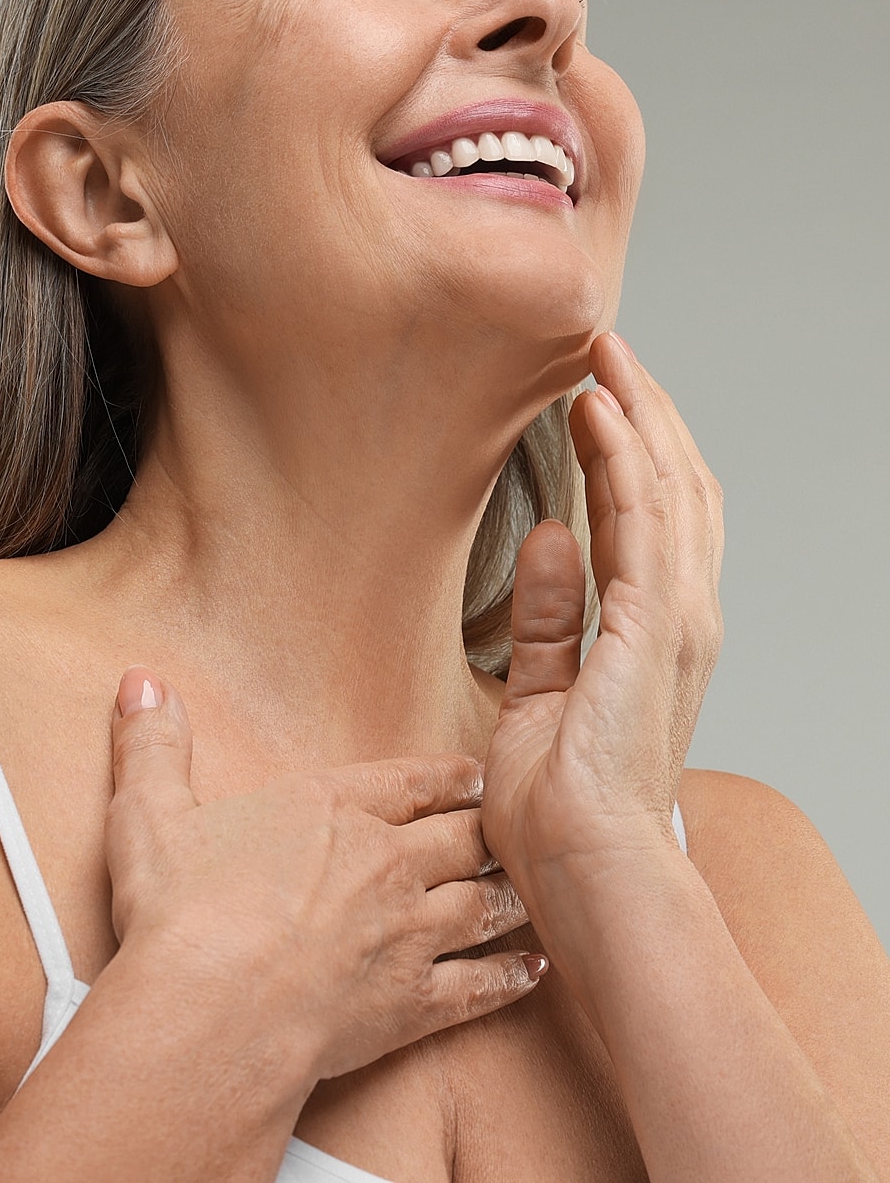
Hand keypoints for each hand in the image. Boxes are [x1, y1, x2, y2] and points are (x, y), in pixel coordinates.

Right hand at [105, 668, 543, 1083]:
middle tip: (515, 823)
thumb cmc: (181, 914)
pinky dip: (510, 977)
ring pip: (483, 902)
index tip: (475, 774)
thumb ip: (152, 744)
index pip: (409, 780)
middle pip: (460, 835)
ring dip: (509, 893)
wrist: (214, 1012)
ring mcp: (408, 933)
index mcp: (332, 809)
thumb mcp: (150, 813)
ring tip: (531, 887)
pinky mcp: (414, 1004)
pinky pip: (480, 986)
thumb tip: (140, 679)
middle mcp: (386, 861)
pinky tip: (530, 970)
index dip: (448, 775)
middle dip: (489, 828)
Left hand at [480, 331, 723, 884]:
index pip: (654, 518)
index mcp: (653, 634)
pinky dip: (626, 459)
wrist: (586, 870)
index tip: (594, 398)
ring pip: (670, 488)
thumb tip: (550, 540)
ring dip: (639, 415)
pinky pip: (644, 521)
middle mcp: (679, 617)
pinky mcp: (654, 626)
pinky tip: (600, 411)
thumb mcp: (542, 693)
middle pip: (674, 487)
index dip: (632, 451)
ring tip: (604, 357)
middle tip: (605, 352)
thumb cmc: (563, 808)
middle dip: (643, 413)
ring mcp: (675, 620)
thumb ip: (549, 617)